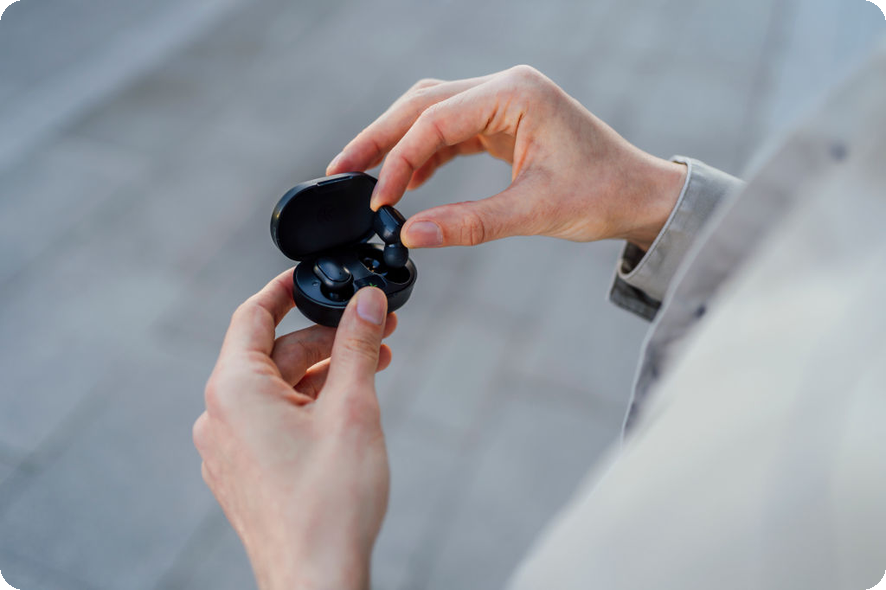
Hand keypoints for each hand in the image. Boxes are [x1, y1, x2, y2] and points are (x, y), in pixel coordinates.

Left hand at [193, 271, 396, 589]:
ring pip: (277, 389)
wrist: (316, 580)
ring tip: (374, 366)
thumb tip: (365, 303)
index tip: (312, 277)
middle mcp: (220, 416)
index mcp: (234, 390)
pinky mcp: (243, 473)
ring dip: (323, 373)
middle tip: (374, 330)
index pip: (252, 315)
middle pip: (274, 354)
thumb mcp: (351, 409)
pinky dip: (308, 404)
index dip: (285, 290)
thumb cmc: (329, 504)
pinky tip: (347, 406)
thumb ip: (356, 347)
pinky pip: (272, 421)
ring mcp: (228, 449)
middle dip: (326, 339)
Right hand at [327, 65, 685, 251]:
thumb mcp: (533, 212)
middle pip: (423, 104)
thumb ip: (469, 223)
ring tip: (364, 177)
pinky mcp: (503, 120)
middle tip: (341, 170)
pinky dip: (425, 154)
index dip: (398, 160)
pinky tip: (408, 182)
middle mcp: (505, 87)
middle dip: (380, 138)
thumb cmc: (601, 194)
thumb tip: (410, 235)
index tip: (377, 200)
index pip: (436, 120)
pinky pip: (451, 130)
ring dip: (398, 144)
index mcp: (515, 94)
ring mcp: (503, 101)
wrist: (639, 194)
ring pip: (432, 114)